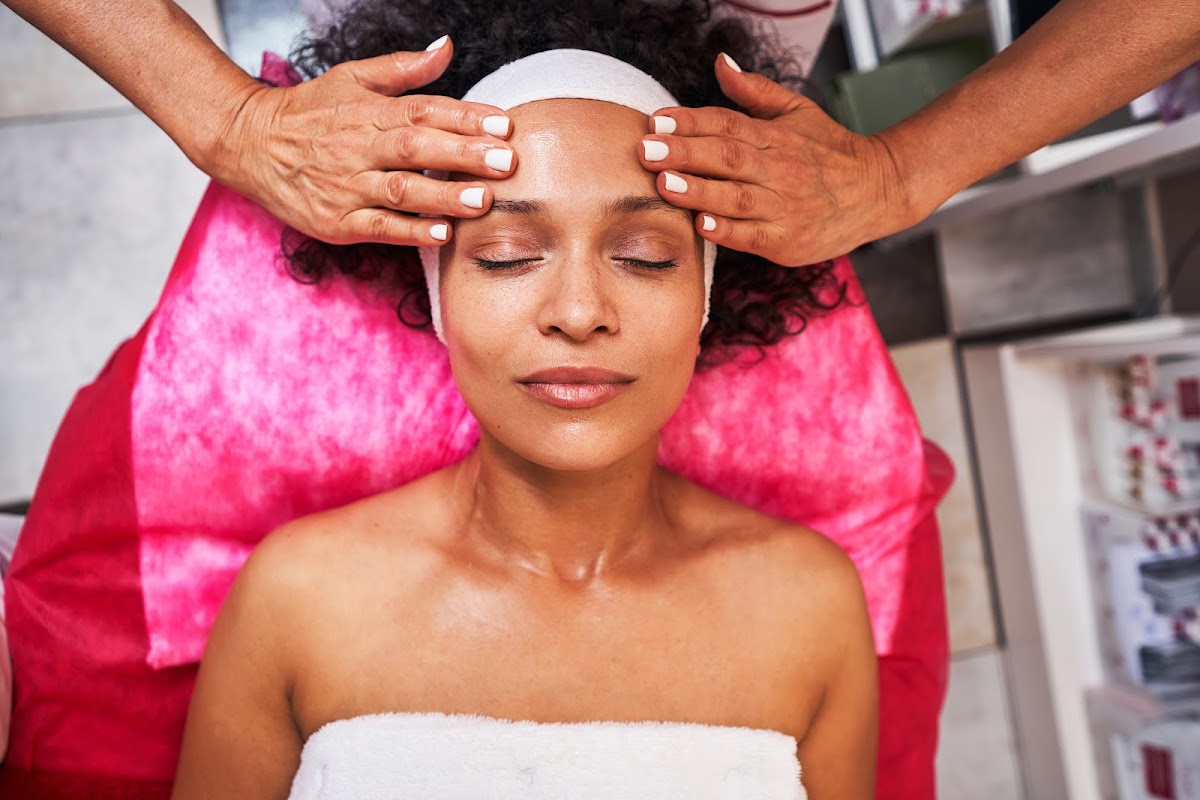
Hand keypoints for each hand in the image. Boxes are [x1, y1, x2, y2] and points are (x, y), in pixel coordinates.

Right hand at [205, 38, 515, 245]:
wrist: (248, 144)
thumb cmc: (310, 112)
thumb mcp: (352, 78)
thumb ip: (403, 68)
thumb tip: (447, 47)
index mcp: (369, 111)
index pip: (425, 111)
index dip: (466, 118)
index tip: (504, 125)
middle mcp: (359, 147)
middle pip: (417, 149)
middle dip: (464, 156)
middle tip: (506, 162)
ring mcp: (347, 186)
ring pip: (401, 191)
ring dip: (443, 197)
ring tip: (482, 200)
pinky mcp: (336, 222)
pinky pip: (378, 228)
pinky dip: (410, 232)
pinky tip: (442, 234)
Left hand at [640, 54, 917, 266]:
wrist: (878, 192)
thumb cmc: (830, 153)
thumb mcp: (797, 112)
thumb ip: (754, 92)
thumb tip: (720, 62)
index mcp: (777, 136)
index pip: (728, 124)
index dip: (690, 121)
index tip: (656, 120)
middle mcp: (780, 169)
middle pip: (727, 157)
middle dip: (684, 153)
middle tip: (646, 150)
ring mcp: (784, 206)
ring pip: (737, 197)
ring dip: (699, 191)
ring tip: (664, 184)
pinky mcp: (787, 241)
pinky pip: (753, 235)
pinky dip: (728, 230)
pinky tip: (702, 224)